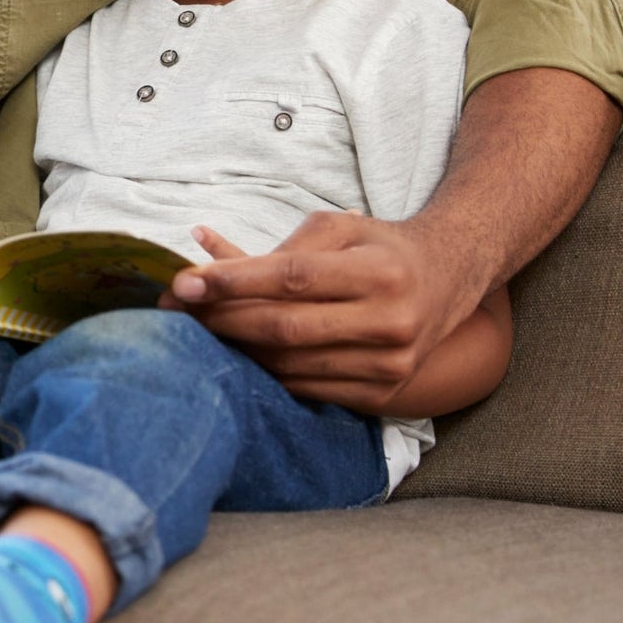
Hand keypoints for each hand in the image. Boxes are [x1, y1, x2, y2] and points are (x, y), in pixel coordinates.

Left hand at [159, 212, 464, 411]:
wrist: (446, 282)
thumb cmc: (379, 247)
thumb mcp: (339, 228)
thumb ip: (283, 247)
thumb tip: (209, 256)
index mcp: (379, 272)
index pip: (293, 278)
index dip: (234, 281)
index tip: (186, 280)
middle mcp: (390, 322)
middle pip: (285, 328)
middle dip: (221, 318)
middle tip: (176, 307)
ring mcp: (389, 365)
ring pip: (290, 365)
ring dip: (234, 348)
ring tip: (195, 328)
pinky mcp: (382, 394)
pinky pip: (306, 388)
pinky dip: (265, 371)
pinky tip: (235, 352)